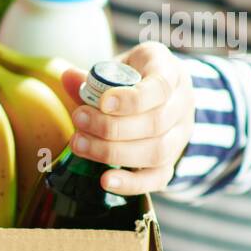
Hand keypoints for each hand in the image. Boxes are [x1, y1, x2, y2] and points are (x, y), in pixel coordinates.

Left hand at [61, 41, 194, 194]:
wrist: (163, 95)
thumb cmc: (136, 77)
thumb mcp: (120, 67)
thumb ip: (96, 76)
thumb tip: (68, 77)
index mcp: (171, 73)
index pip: (161, 87)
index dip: (132, 99)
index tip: (103, 102)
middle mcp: (182, 105)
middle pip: (156, 123)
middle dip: (111, 126)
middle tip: (79, 120)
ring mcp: (179, 135)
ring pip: (157, 152)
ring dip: (113, 152)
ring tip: (80, 145)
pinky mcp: (170, 161)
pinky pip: (157, 178)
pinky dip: (131, 183)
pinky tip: (105, 181)